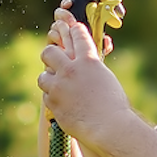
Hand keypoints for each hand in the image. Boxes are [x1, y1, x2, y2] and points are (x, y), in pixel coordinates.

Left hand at [40, 7, 130, 139]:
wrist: (108, 127)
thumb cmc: (114, 104)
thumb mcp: (105, 78)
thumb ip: (91, 67)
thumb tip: (83, 61)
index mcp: (89, 60)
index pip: (77, 36)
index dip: (72, 30)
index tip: (70, 29)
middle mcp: (71, 70)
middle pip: (49, 52)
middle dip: (50, 55)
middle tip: (53, 61)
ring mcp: (59, 87)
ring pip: (43, 76)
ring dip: (49, 80)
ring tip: (58, 86)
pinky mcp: (53, 103)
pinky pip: (46, 96)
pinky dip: (53, 99)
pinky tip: (64, 103)